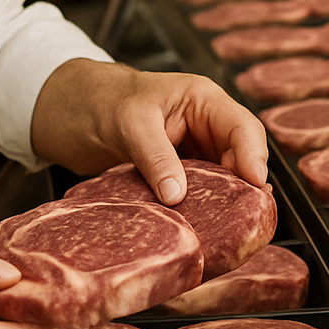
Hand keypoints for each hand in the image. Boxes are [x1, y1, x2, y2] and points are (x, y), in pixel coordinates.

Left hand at [30, 59, 267, 204]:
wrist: (75, 113)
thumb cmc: (104, 101)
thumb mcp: (130, 122)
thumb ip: (155, 155)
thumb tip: (176, 193)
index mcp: (203, 101)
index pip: (243, 128)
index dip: (254, 157)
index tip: (254, 185)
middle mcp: (206, 127)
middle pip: (240, 159)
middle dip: (244, 187)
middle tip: (245, 216)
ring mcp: (194, 153)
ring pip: (224, 181)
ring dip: (223, 203)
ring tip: (226, 227)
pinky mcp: (180, 175)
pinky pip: (200, 194)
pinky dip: (201, 209)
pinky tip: (199, 226)